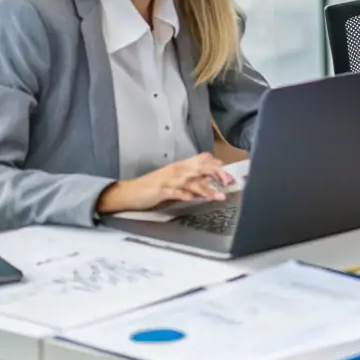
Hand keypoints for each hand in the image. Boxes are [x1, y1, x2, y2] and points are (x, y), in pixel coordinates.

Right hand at [96, 154, 234, 213]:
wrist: (130, 192)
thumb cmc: (152, 187)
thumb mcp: (174, 180)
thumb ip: (189, 179)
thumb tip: (208, 181)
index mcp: (180, 166)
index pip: (203, 160)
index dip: (217, 166)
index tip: (230, 174)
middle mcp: (177, 170)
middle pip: (201, 168)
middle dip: (217, 174)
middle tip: (229, 182)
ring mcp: (169, 180)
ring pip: (191, 181)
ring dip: (206, 188)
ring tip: (219, 195)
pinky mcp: (160, 191)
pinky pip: (175, 192)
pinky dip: (185, 194)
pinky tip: (194, 199)